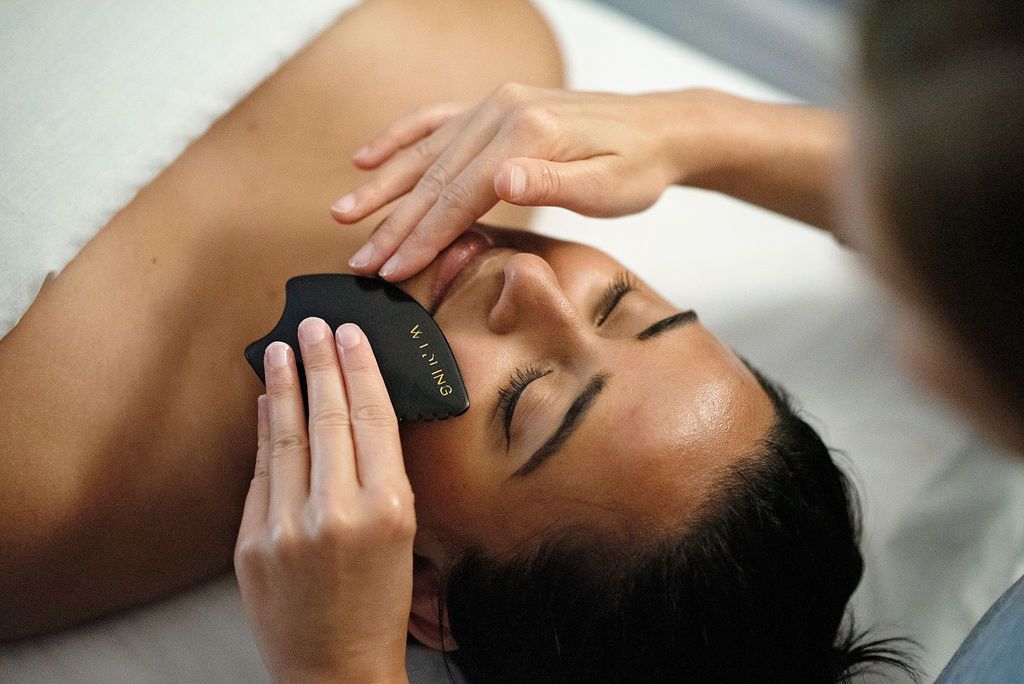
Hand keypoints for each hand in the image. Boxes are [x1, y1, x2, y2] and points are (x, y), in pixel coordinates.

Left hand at [235, 318, 413, 683]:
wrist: (334, 670)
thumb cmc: (379, 606)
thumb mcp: (405, 536)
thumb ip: (383, 477)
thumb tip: (360, 417)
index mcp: (388, 510)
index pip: (374, 420)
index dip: (361, 370)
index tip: (352, 336)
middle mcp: (336, 513)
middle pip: (329, 418)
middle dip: (321, 363)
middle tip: (316, 325)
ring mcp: (287, 528)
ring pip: (287, 438)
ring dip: (284, 387)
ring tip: (282, 350)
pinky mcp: (251, 544)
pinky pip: (262, 474)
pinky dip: (264, 433)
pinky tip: (266, 406)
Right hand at [332, 84, 716, 280]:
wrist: (658, 128)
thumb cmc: (638, 167)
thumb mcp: (609, 185)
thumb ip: (554, 183)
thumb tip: (501, 178)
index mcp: (527, 134)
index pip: (460, 196)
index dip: (422, 237)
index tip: (391, 271)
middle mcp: (502, 112)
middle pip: (434, 177)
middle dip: (392, 224)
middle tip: (357, 262)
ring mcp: (493, 105)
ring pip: (425, 151)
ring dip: (383, 187)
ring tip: (342, 216)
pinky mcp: (493, 108)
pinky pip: (435, 121)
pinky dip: (399, 139)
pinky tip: (366, 158)